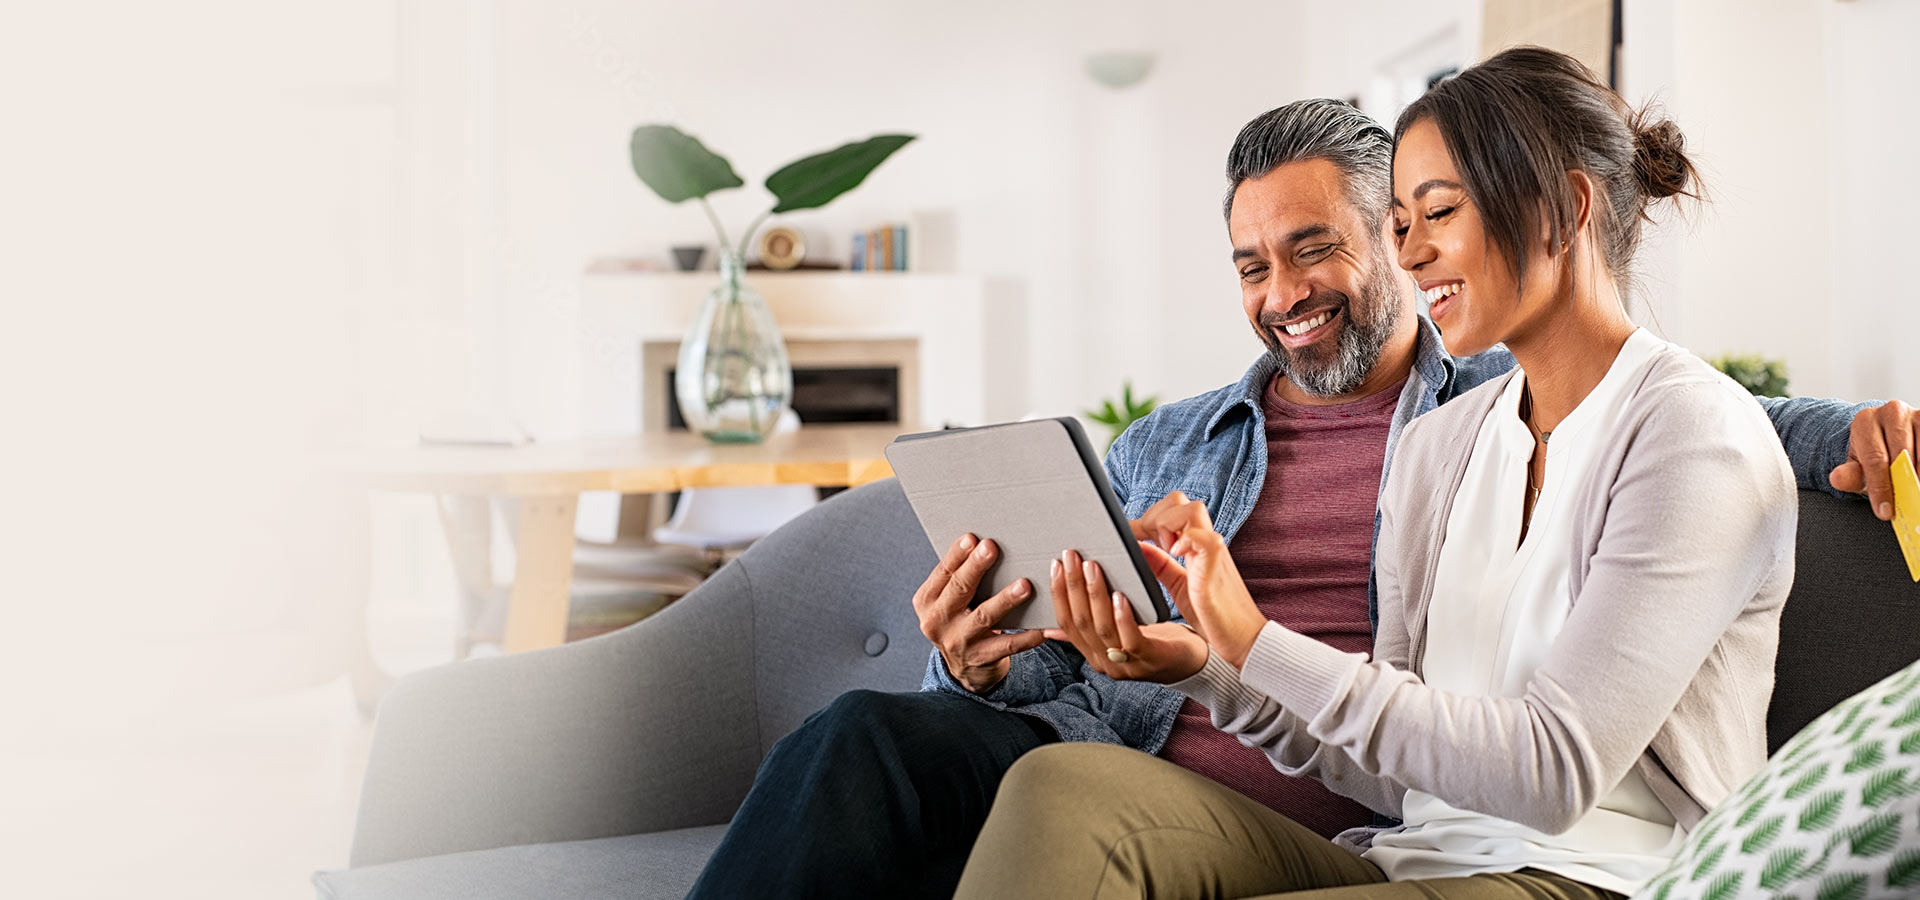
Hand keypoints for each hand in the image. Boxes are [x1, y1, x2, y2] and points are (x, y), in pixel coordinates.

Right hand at [914, 533, 1044, 693]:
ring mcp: (958, 642)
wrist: (963, 667)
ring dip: (1005, 600)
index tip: (972, 537)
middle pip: (959, 589)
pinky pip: (1007, 645)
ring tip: (1024, 585)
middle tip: (991, 548)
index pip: (943, 572)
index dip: (957, 554)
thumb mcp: (949, 601)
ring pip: (984, 617)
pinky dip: (1026, 635)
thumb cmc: (960, 620)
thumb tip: (984, 543)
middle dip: (976, 567)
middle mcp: (937, 621)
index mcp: (927, 601)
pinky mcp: (980, 658)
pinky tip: (1042, 626)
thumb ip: (959, 577)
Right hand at [1040, 549, 1207, 683]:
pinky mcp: (1150, 660)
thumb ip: (1091, 624)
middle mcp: (1104, 662)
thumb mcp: (1118, 631)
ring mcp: (1126, 664)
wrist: (1193, 662)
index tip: (1056, 564)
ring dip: (1094, 594)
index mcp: (1092, 653)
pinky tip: (1120, 595)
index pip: (1066, 622)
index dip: (1059, 593)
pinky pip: (1131, 639)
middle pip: (1080, 622)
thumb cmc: (1155, 639)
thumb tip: (1055, 615)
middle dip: (1073, 586)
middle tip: (1071, 557)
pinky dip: (1122, 616)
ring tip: (1092, 567)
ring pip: (1102, 628)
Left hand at [1131, 491, 1267, 667]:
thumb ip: (1160, 565)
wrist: (1243, 640)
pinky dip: (1187, 540)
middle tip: (1144, 543)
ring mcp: (1213, 552)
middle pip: (1180, 501)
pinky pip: (1205, 539)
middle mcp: (1205, 542)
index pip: (1171, 509)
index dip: (1147, 517)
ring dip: (1169, 524)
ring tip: (1165, 550)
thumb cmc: (1214, 615)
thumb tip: (1138, 546)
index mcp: (1195, 545)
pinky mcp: (1217, 567)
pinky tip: (1175, 554)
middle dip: (1155, 516)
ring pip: (1192, 509)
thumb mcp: (1179, 585)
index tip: (1128, 535)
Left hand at [1828, 400, 1918, 520]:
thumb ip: (1847, 475)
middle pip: (1903, 454)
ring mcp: (1916, 414)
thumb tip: (1837, 478)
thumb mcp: (1856, 467)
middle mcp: (1892, 412)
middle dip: (1906, 484)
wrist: (1885, 437)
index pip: (1875, 459)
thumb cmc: (1871, 455)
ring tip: (1916, 496)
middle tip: (1909, 506)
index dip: (1881, 487)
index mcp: (1865, 420)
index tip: (1885, 512)